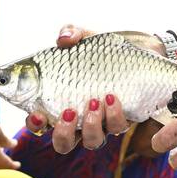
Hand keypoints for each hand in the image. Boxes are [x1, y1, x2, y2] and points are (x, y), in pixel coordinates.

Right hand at [31, 24, 131, 153]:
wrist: (142, 52)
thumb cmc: (106, 51)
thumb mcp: (87, 38)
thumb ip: (72, 33)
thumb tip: (63, 39)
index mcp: (61, 102)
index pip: (40, 122)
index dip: (34, 124)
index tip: (37, 114)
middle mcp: (79, 119)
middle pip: (63, 143)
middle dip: (63, 134)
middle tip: (69, 113)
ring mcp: (101, 123)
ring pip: (91, 141)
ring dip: (90, 126)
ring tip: (94, 102)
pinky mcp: (122, 120)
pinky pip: (116, 128)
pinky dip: (112, 115)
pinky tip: (111, 97)